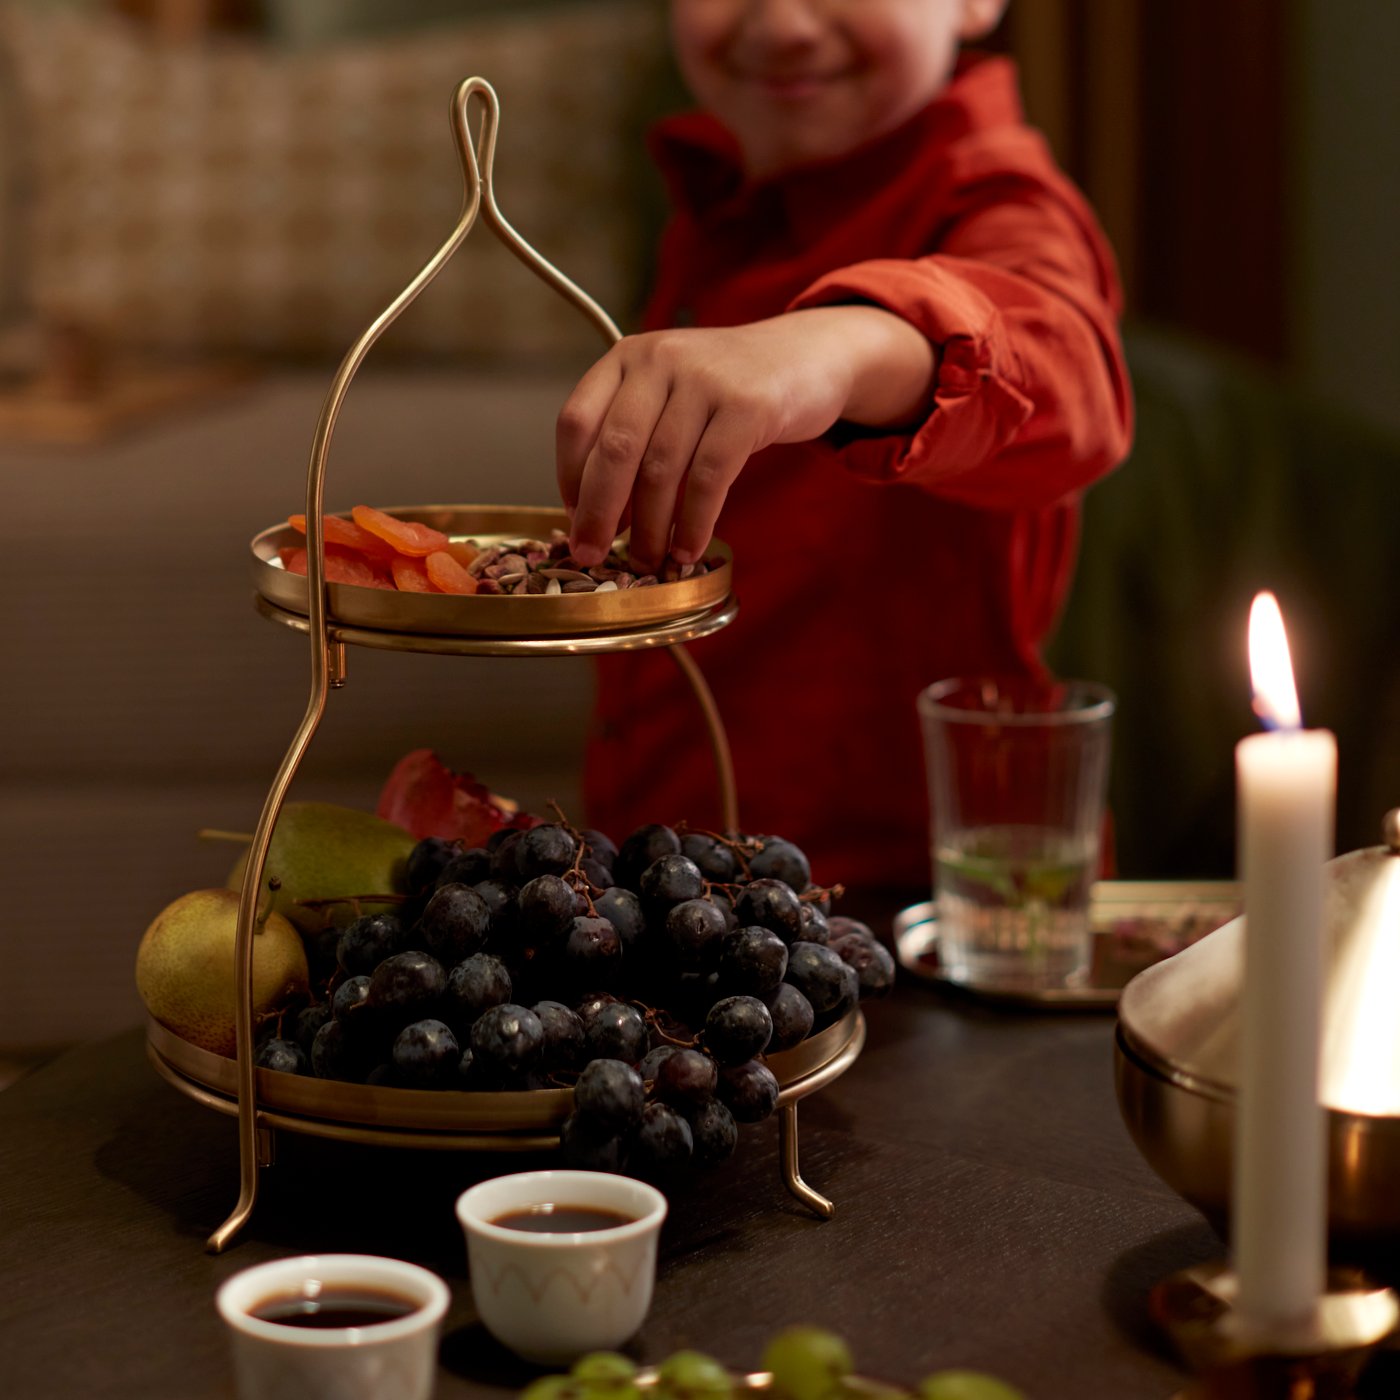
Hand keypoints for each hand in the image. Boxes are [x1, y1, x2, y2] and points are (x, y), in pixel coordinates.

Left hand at [556, 307, 935, 569]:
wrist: (806, 356)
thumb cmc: (727, 389)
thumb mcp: (671, 392)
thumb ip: (632, 433)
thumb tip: (593, 512)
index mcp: (629, 356)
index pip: (576, 422)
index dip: (570, 480)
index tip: (577, 521)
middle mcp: (661, 359)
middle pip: (615, 449)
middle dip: (600, 513)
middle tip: (593, 555)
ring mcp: (706, 379)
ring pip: (662, 470)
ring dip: (651, 528)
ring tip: (649, 560)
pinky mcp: (748, 407)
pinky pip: (709, 479)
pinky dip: (694, 523)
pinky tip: (688, 549)